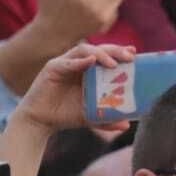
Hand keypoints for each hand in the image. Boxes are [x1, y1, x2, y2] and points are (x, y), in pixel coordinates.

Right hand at [15, 42, 136, 134]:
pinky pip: (67, 62)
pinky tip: (91, 61)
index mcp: (89, 71)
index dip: (120, 53)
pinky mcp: (52, 68)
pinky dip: (80, 61)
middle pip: (99, 50)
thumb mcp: (91, 117)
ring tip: (113, 63)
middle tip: (130, 56)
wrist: (41, 121)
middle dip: (115, 51)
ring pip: (85, 50)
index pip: (107, 57)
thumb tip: (126, 125)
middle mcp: (78, 64)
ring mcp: (65, 64)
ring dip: (101, 54)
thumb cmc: (66, 115)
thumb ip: (108, 119)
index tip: (135, 54)